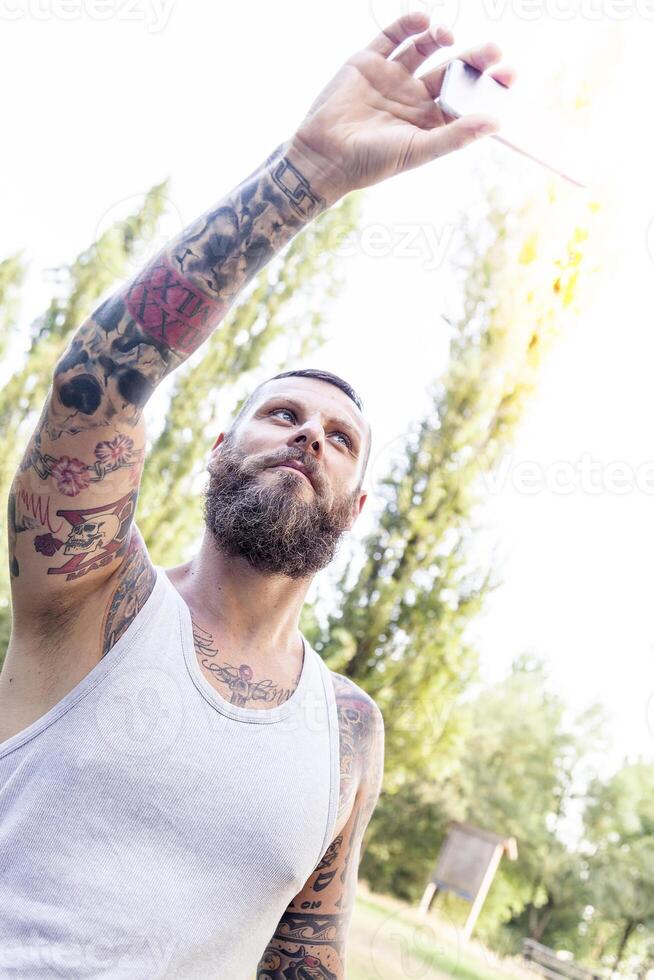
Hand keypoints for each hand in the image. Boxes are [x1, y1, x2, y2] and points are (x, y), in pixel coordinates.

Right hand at [289, 12, 515, 200]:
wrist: (324, 156)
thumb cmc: (371, 162)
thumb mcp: (418, 151)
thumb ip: (456, 136)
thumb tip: (496, 122)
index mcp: (429, 121)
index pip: (466, 97)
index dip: (488, 86)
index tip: (510, 74)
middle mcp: (414, 96)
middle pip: (452, 70)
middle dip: (474, 59)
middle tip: (493, 51)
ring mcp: (392, 76)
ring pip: (425, 48)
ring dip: (441, 37)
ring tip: (449, 36)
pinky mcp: (368, 61)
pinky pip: (393, 35)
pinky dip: (410, 24)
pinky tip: (424, 22)